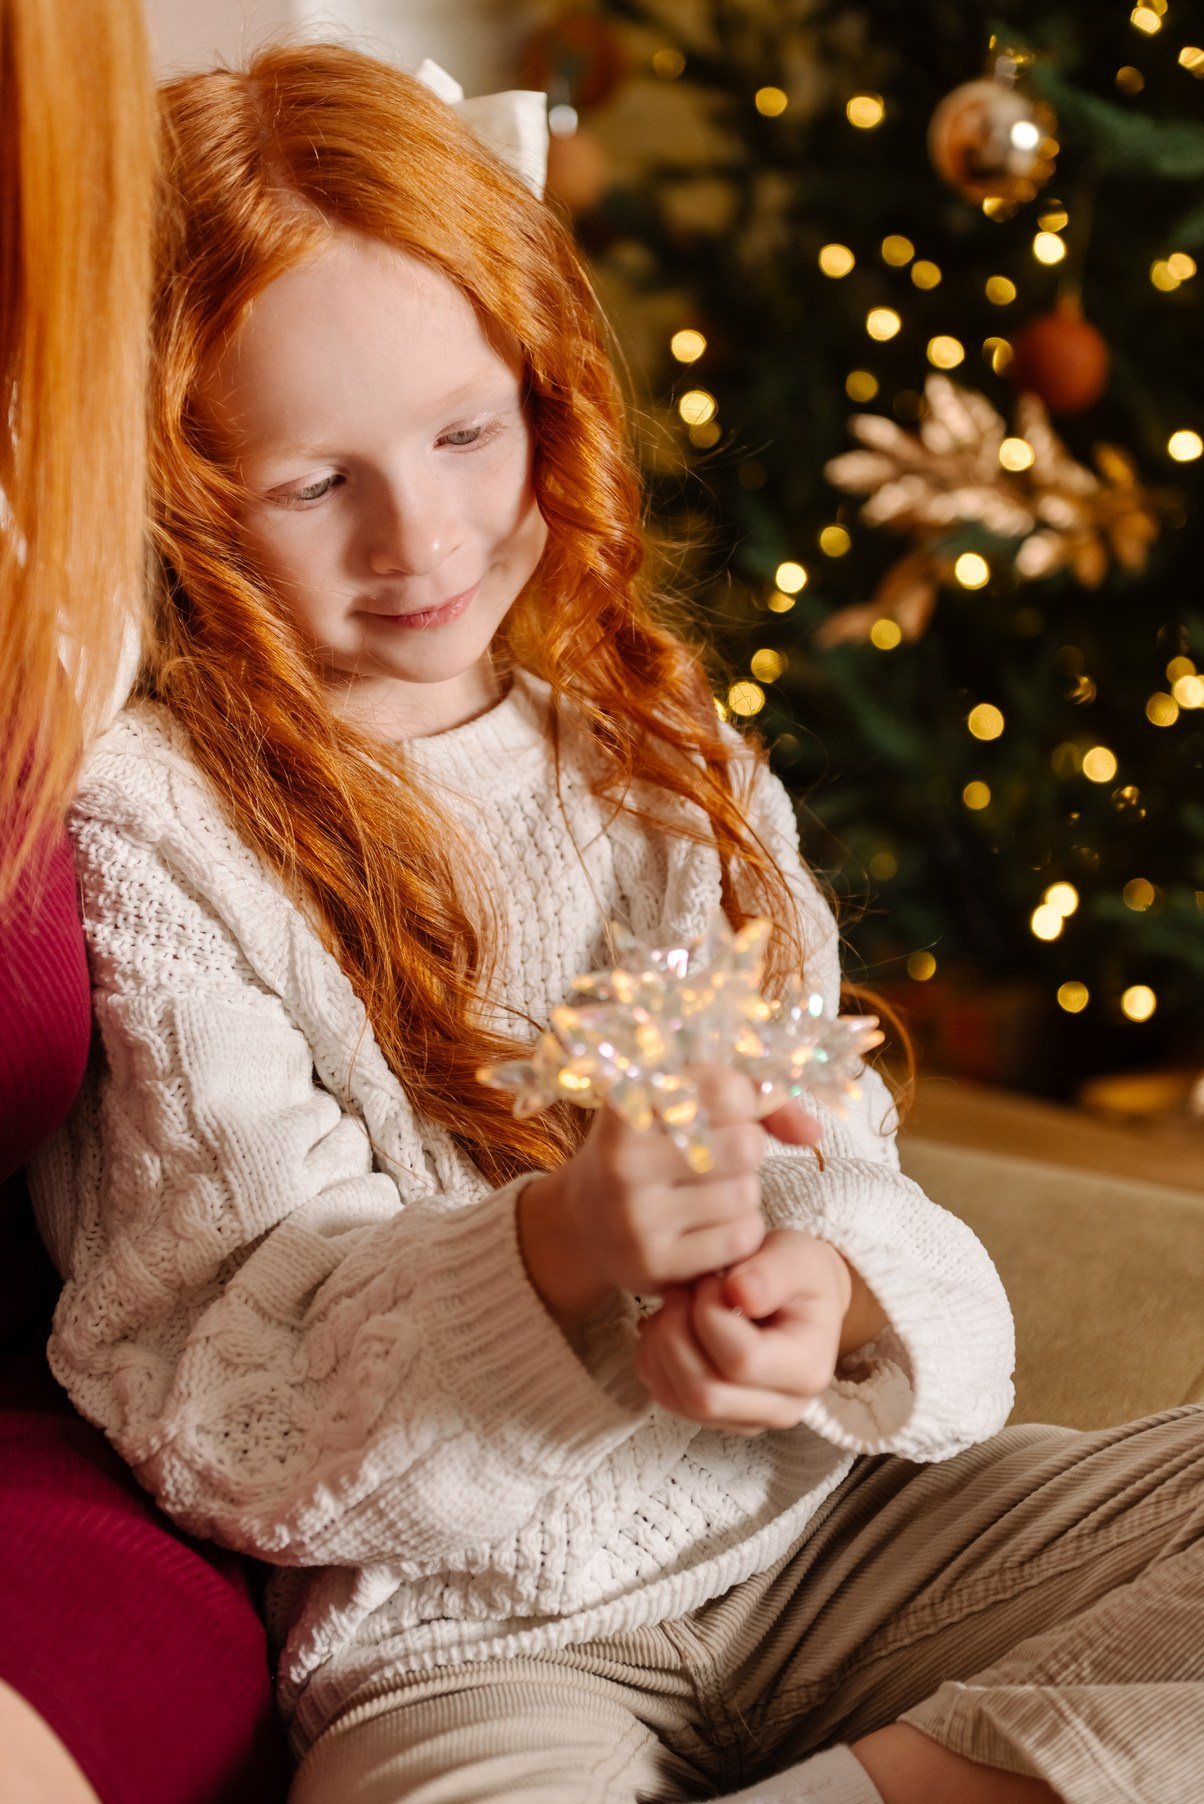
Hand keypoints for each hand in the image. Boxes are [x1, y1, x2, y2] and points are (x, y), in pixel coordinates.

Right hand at [517, 1071, 820, 1332]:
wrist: (586, 1219)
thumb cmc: (651, 1148)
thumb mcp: (683, 1106)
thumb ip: (754, 1103)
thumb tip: (813, 1133)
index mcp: (628, 1104)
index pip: (728, 1089)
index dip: (745, 1099)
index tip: (728, 1108)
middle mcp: (624, 1158)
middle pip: (745, 1144)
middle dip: (747, 1149)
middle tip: (717, 1155)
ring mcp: (636, 1215)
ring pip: (746, 1194)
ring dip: (744, 1192)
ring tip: (708, 1192)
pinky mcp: (654, 1262)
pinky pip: (740, 1240)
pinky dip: (739, 1231)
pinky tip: (709, 1225)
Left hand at [634, 1228, 884, 1434]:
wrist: (796, 1296)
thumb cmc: (796, 1274)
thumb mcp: (795, 1256)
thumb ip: (771, 1271)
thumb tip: (741, 1294)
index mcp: (807, 1370)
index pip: (742, 1361)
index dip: (710, 1315)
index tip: (708, 1277)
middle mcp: (781, 1408)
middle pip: (706, 1394)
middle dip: (677, 1334)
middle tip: (681, 1290)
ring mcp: (746, 1420)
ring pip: (680, 1400)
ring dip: (662, 1346)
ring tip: (676, 1303)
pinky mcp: (716, 1415)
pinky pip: (668, 1397)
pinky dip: (655, 1359)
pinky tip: (669, 1323)